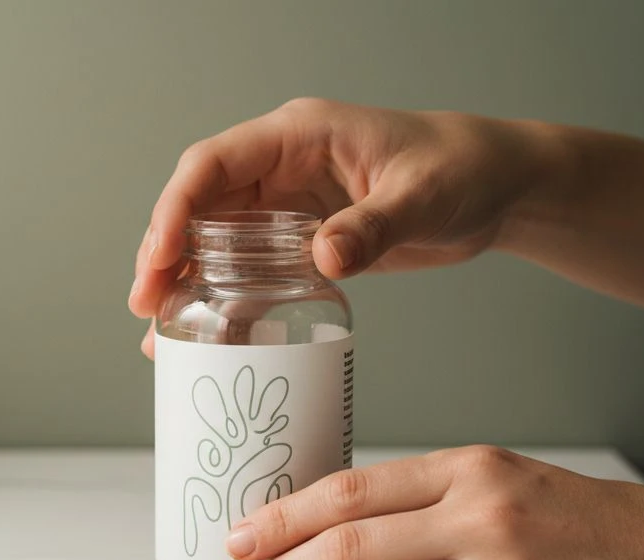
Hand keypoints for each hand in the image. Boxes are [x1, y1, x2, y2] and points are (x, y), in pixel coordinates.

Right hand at [130, 98, 545, 356]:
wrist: (497, 189)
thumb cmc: (463, 168)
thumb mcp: (421, 196)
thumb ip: (372, 226)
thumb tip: (324, 257)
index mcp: (297, 137)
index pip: (214, 165)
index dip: (176, 208)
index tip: (160, 256)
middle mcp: (280, 170)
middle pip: (199, 207)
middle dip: (165, 253)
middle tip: (147, 305)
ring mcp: (287, 208)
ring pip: (214, 243)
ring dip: (185, 283)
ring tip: (160, 332)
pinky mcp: (300, 243)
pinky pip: (248, 273)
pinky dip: (224, 304)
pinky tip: (206, 339)